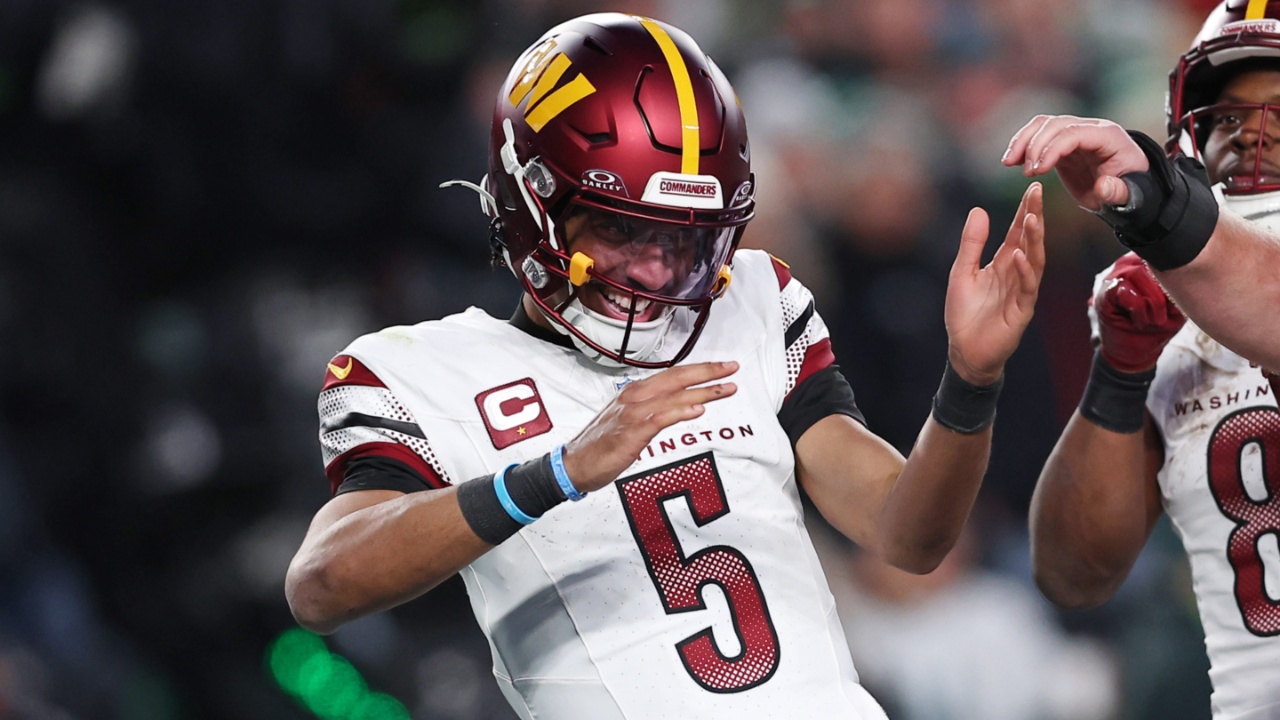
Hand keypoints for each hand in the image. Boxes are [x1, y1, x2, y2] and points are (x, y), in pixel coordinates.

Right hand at [562, 361, 738, 490]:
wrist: (574, 464)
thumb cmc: (601, 445)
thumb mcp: (629, 420)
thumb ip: (653, 410)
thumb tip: (679, 405)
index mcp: (635, 392)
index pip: (673, 375)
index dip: (699, 369)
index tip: (722, 367)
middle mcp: (635, 397)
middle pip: (677, 378)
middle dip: (707, 372)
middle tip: (731, 367)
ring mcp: (633, 413)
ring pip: (673, 395)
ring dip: (702, 390)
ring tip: (725, 388)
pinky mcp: (631, 432)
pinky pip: (660, 418)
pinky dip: (680, 411)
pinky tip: (697, 409)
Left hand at [945, 182, 1045, 384]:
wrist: (965, 351)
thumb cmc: (965, 314)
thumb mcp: (962, 272)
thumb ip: (971, 244)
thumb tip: (978, 209)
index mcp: (1003, 263)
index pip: (1017, 232)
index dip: (1025, 210)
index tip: (1033, 187)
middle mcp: (1017, 274)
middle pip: (1029, 241)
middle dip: (1033, 216)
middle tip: (1038, 192)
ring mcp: (1021, 292)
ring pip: (1034, 262)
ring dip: (1034, 240)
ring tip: (1032, 219)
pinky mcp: (1021, 312)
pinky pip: (1026, 289)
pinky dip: (1024, 272)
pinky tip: (1020, 256)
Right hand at [1002, 115, 1148, 210]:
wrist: (1130, 191)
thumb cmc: (1131, 194)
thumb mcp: (1129, 197)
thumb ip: (1118, 192)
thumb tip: (1103, 186)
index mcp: (1108, 137)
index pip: (1073, 133)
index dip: (1051, 149)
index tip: (1037, 171)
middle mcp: (1091, 129)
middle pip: (1054, 125)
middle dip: (1035, 146)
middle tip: (1027, 173)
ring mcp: (1075, 134)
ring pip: (1043, 125)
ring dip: (1022, 141)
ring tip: (1009, 163)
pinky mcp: (1063, 144)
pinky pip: (1038, 135)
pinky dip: (1022, 145)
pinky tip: (1012, 162)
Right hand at [1092, 253, 1185, 372]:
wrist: (1135, 352)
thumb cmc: (1156, 327)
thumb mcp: (1178, 306)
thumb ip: (1181, 287)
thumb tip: (1183, 271)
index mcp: (1151, 263)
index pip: (1169, 257)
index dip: (1175, 281)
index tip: (1174, 307)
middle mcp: (1131, 262)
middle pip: (1154, 265)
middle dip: (1163, 296)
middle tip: (1161, 318)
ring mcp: (1115, 275)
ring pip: (1139, 274)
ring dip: (1150, 303)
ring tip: (1149, 320)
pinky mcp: (1104, 291)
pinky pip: (1125, 291)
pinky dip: (1136, 309)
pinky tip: (1136, 320)